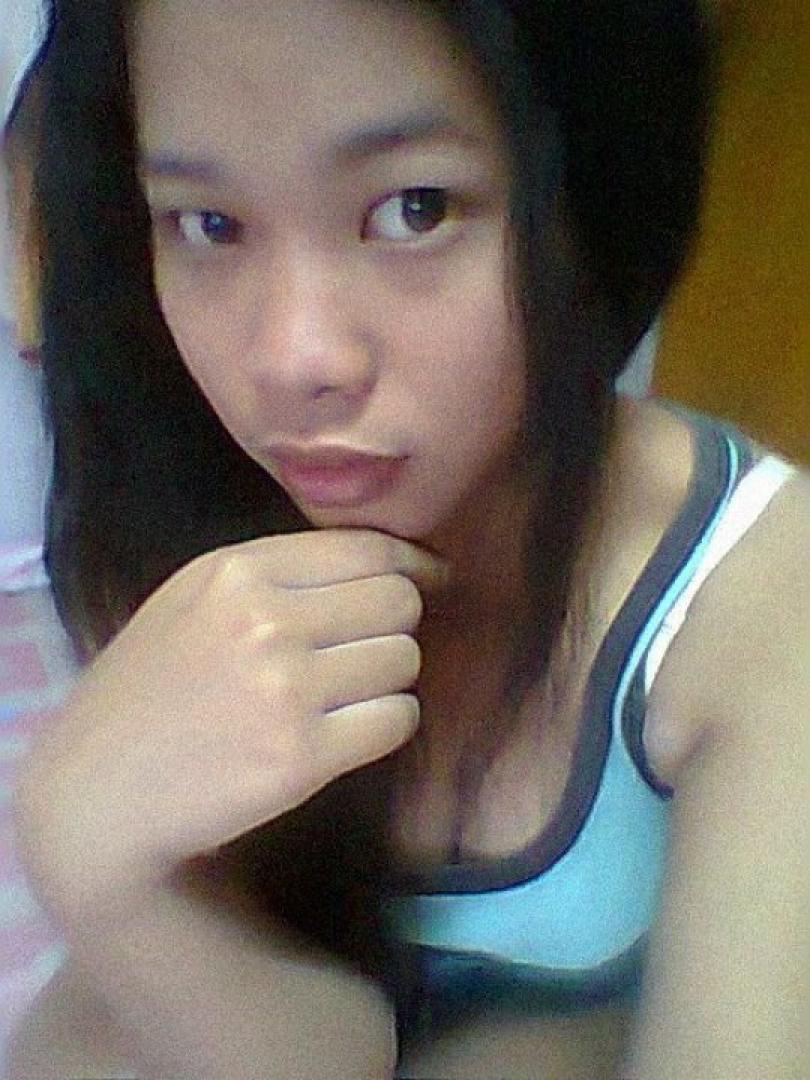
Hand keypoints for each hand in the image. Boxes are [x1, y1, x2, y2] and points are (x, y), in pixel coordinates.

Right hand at [12, 528, 448, 931]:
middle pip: (398, 603)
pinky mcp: (302, 757)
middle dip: (394, 626)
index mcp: (239, 571)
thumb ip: (279, 575)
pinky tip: (348, 733)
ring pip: (404, 661)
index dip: (414, 565)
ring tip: (342, 698)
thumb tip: (391, 565)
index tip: (433, 580)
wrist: (96, 792)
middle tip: (363, 652)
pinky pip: (397, 720)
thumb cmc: (147, 690)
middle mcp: (266, 620)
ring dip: (387, 680)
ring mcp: (286, 689)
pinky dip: (387, 725)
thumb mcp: (193, 601)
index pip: (369, 550)